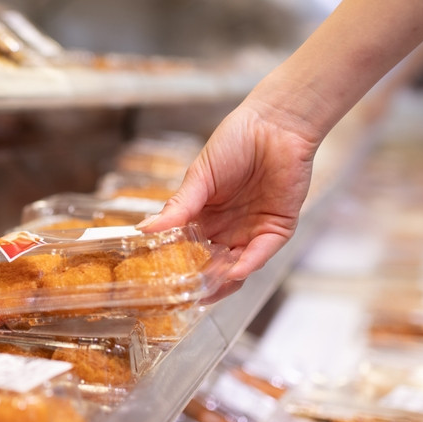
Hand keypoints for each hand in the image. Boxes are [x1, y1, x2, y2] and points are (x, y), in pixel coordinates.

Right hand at [137, 102, 317, 280]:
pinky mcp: (277, 228)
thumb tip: (145, 229)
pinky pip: (262, 253)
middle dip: (200, 282)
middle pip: (212, 265)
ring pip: (237, 266)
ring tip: (207, 290)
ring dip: (223, 280)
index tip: (160, 281)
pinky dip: (248, 264)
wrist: (274, 125)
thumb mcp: (198, 177)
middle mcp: (228, 228)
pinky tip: (234, 272)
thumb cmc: (235, 141)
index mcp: (205, 215)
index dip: (176, 265)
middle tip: (183, 296)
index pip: (188, 249)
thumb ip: (177, 206)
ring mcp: (252, 230)